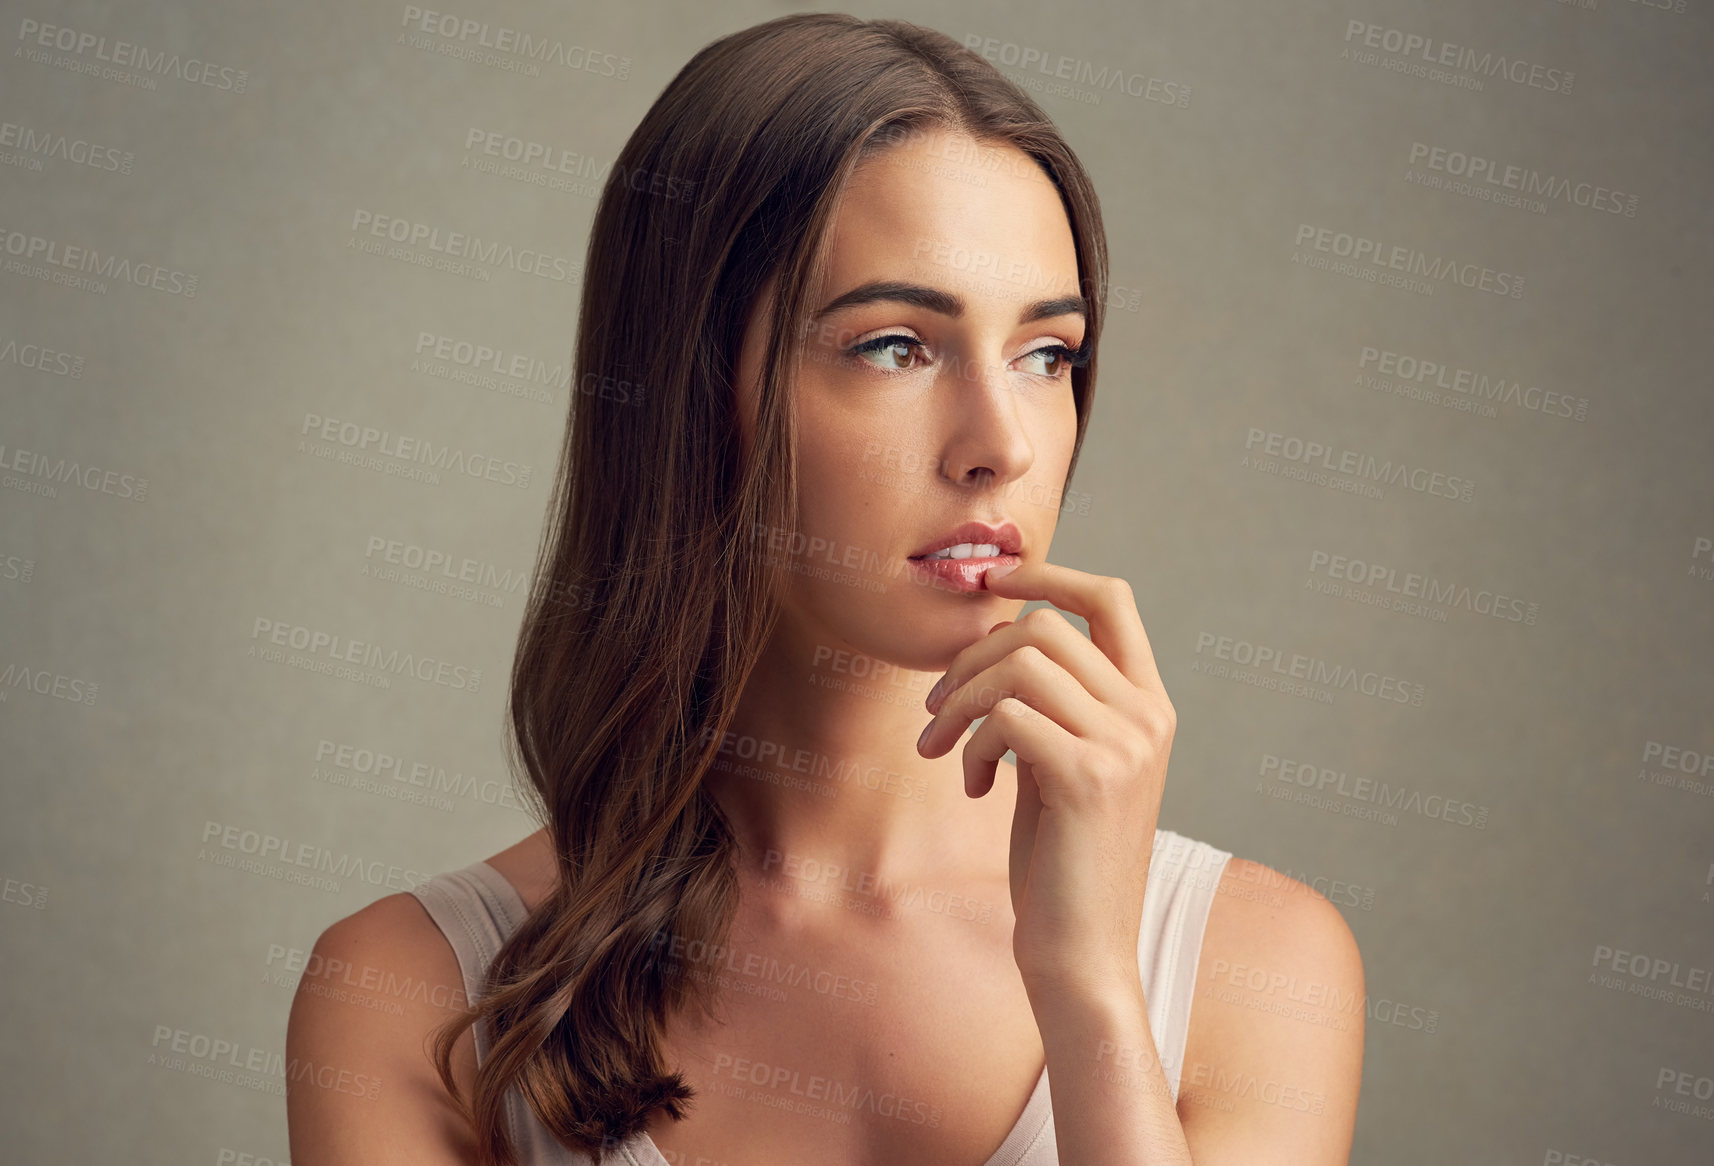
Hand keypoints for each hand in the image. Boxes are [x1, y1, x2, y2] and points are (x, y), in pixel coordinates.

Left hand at [915, 560, 1174, 996]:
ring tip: (940, 746)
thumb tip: (997, 638)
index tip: (989, 582)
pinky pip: (1004, 717)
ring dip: (958, 699)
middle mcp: (1147, 717)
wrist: (1084, 952)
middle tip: (937, 709)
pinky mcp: (1087, 777)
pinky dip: (969, 744)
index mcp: (1149, 706)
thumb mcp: (1064, 766)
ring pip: (1019, 663)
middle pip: (1044, 625)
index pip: (1111, 598)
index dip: (1047, 572)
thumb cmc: (1063, 863)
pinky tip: (971, 787)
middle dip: (971, 656)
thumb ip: (1052, 705)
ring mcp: (1124, 745)